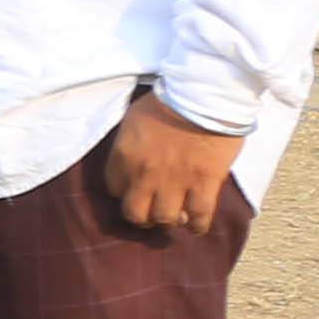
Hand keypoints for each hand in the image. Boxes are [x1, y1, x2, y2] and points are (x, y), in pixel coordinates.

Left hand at [98, 90, 240, 235]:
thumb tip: (135, 158)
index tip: (134, 191)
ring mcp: (175, 181)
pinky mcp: (204, 182)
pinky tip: (197, 226)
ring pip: (165, 218)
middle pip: (135, 213)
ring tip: (177, 217)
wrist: (204, 92)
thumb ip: (131, 143)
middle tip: (153, 213)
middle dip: (143, 216)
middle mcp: (144, 174)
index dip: (125, 192)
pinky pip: (198, 215)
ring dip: (169, 220)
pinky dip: (197, 225)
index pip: (113, 189)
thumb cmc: (170, 99)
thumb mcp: (134, 118)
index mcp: (123, 156)